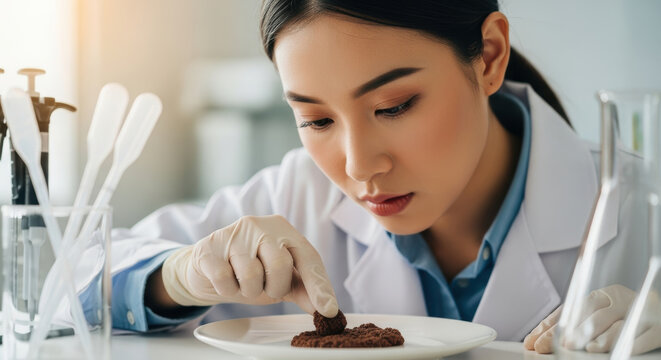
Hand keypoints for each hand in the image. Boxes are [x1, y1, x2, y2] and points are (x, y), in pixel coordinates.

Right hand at [161, 215, 338, 316]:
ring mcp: (235, 233)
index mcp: (285, 231)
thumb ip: (304, 291)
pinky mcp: (211, 246)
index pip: (308, 258)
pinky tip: (226, 280)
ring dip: (249, 289)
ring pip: (251, 274)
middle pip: (280, 264)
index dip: (319, 286)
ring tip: (244, 282)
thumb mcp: (281, 280)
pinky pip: (224, 277)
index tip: (327, 310)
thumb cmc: (251, 270)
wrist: (207, 268)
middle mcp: (262, 226)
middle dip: (275, 287)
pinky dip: (227, 288)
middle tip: (266, 287)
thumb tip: (327, 309)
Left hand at [524, 284, 660, 354]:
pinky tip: (614, 350)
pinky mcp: (657, 326)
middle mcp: (618, 299)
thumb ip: (575, 323)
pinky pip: (643, 335)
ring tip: (584, 348)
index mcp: (600, 295)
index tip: (534, 341)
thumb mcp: (600, 313)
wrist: (660, 310)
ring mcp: (638, 311)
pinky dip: (629, 342)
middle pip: (589, 315)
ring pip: (616, 322)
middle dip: (570, 332)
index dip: (550, 326)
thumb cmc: (625, 315)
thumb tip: (541, 337)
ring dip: (599, 336)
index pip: (570, 309)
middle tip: (554, 345)